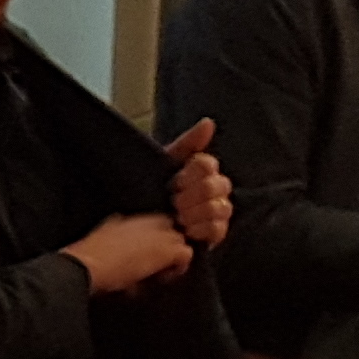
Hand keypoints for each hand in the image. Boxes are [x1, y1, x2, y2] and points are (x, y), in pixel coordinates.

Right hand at [62, 213, 193, 294]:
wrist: (85, 266)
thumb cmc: (85, 261)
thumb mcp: (99, 245)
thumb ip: (113, 244)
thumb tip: (120, 254)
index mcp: (127, 219)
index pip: (153, 223)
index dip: (154, 239)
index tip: (147, 256)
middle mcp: (145, 221)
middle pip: (169, 228)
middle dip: (166, 245)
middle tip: (157, 265)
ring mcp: (158, 234)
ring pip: (179, 239)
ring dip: (172, 257)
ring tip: (160, 274)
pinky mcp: (166, 250)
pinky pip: (186, 254)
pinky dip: (179, 267)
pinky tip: (164, 278)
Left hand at [161, 119, 232, 249]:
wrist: (136, 224)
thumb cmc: (148, 191)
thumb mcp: (162, 164)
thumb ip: (187, 143)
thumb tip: (209, 123)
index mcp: (201, 170)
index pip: (209, 165)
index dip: (192, 174)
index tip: (173, 182)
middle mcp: (213, 190)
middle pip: (219, 185)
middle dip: (193, 195)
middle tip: (174, 202)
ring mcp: (216, 212)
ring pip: (222, 208)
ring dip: (197, 213)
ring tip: (178, 218)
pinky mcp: (213, 235)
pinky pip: (219, 230)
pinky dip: (202, 230)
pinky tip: (186, 231)